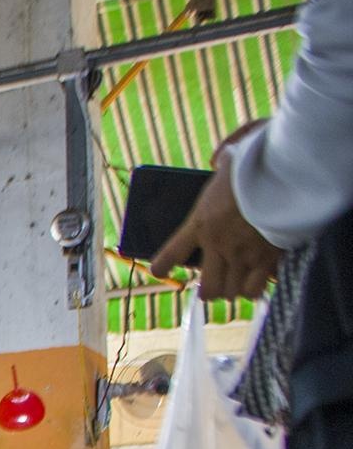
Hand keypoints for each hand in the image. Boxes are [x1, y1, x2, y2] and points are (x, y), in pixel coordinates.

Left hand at [151, 146, 281, 299]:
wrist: (287, 172)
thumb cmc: (260, 161)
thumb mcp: (233, 156)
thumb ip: (222, 161)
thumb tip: (217, 161)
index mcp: (201, 222)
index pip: (170, 255)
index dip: (162, 267)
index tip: (160, 270)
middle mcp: (218, 245)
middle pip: (207, 288)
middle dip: (209, 290)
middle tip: (213, 285)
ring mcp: (242, 255)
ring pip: (229, 292)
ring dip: (232, 290)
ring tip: (236, 284)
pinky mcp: (268, 260)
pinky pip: (255, 289)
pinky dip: (255, 288)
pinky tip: (258, 281)